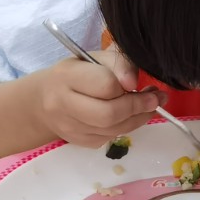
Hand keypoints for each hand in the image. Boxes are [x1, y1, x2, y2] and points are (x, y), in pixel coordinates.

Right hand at [24, 48, 162, 147]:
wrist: (44, 98)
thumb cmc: (77, 72)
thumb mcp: (96, 58)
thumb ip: (118, 63)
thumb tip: (133, 82)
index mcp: (66, 76)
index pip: (105, 85)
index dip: (127, 85)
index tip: (140, 83)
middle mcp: (62, 104)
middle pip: (109, 114)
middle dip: (138, 107)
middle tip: (155, 99)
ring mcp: (69, 127)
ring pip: (113, 129)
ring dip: (138, 118)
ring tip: (150, 105)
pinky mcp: (78, 141)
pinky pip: (110, 138)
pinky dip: (126, 127)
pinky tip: (131, 115)